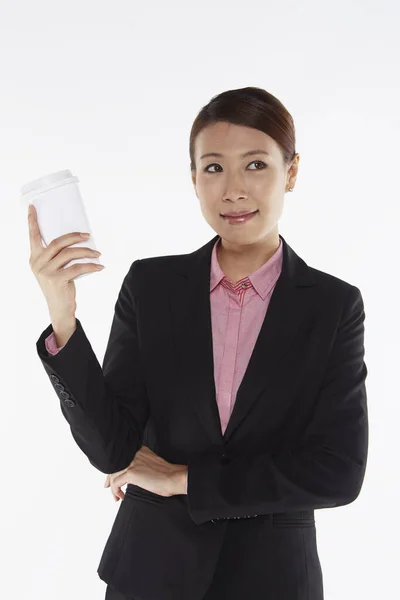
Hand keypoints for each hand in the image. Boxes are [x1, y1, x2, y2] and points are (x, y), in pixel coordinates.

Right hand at [28, 203, 103, 317]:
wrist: (60, 309)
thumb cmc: (59, 286)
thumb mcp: (54, 269)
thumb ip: (58, 256)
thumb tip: (77, 240)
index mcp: (34, 257)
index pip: (32, 236)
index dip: (32, 221)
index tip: (33, 206)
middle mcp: (37, 263)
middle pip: (57, 242)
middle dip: (74, 236)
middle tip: (88, 236)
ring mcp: (46, 272)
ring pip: (69, 254)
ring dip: (86, 252)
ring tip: (97, 253)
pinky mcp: (57, 280)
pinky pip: (77, 268)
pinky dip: (91, 266)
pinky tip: (99, 266)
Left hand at [104, 445, 187, 500]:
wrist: (174, 477)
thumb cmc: (168, 475)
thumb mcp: (152, 464)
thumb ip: (142, 465)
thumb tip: (135, 475)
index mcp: (140, 450)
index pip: (122, 457)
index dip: (115, 467)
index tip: (112, 476)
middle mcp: (135, 454)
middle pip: (115, 464)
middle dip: (109, 477)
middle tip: (107, 486)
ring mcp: (132, 463)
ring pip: (113, 474)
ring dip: (112, 487)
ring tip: (115, 496)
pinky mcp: (132, 473)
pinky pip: (116, 483)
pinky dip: (116, 492)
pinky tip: (121, 497)